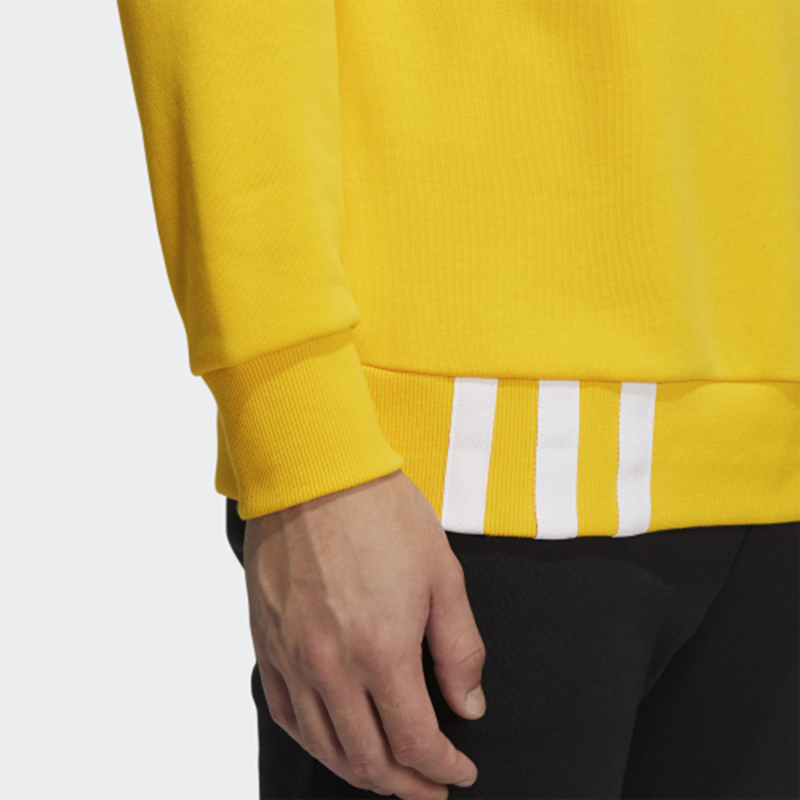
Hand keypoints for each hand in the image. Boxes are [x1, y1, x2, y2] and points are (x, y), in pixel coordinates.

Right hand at [243, 469, 486, 798]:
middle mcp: (331, 666)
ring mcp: (292, 657)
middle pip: (370, 758)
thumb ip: (459, 649)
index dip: (444, 767)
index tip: (461, 769)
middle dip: (408, 785)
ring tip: (388, 774)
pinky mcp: (266, 642)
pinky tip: (332, 741)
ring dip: (362, 772)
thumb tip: (468, 705)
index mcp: (382, 651)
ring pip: (325, 746)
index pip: (417, 740)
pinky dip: (315, 741)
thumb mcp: (442, 575)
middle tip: (431, 786)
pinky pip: (285, 713)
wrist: (316, 471)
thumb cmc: (381, 513)